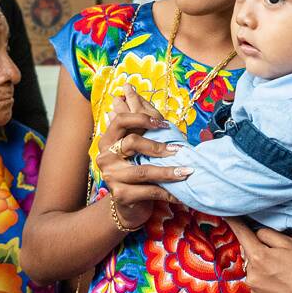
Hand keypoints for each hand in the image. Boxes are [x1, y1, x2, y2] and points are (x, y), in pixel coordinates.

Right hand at [96, 85, 187, 228]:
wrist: (130, 204)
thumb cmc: (137, 166)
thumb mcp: (139, 141)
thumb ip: (137, 116)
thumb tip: (128, 88)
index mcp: (108, 139)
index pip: (121, 120)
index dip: (142, 118)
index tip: (163, 123)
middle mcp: (105, 157)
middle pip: (132, 143)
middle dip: (158, 146)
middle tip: (179, 150)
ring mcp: (111, 177)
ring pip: (143, 170)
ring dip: (168, 172)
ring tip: (187, 171)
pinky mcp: (120, 195)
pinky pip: (148, 191)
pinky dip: (167, 192)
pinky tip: (180, 194)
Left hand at [226, 218, 291, 292]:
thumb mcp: (289, 243)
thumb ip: (267, 234)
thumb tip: (255, 234)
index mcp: (258, 257)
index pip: (241, 234)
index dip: (234, 223)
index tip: (226, 214)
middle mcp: (252, 278)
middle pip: (250, 260)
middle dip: (261, 257)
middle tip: (283, 261)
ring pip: (256, 280)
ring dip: (265, 276)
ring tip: (287, 279)